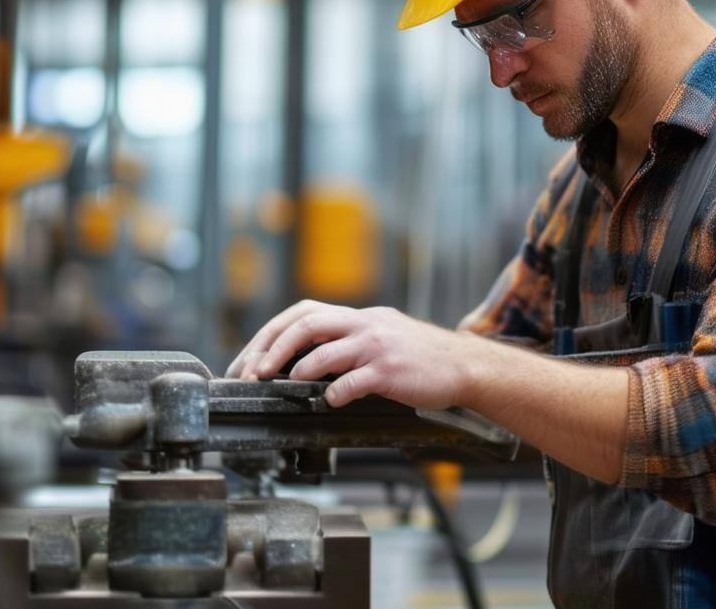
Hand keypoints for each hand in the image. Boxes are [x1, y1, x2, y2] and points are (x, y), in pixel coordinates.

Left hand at [225, 299, 487, 408]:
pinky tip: (328, 402)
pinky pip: (353, 382)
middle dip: (274, 348)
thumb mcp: (383, 336)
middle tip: (254, 373)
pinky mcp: (391, 371)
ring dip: (299, 369)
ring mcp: (378, 346)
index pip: (303, 313)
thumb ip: (349, 343)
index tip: (250, 359)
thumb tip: (305, 361)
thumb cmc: (421, 359)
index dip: (271, 335)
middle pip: (306, 323)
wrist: (465, 366)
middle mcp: (365, 324)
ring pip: (326, 350)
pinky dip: (334, 393)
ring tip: (285, 383)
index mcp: (359, 317)